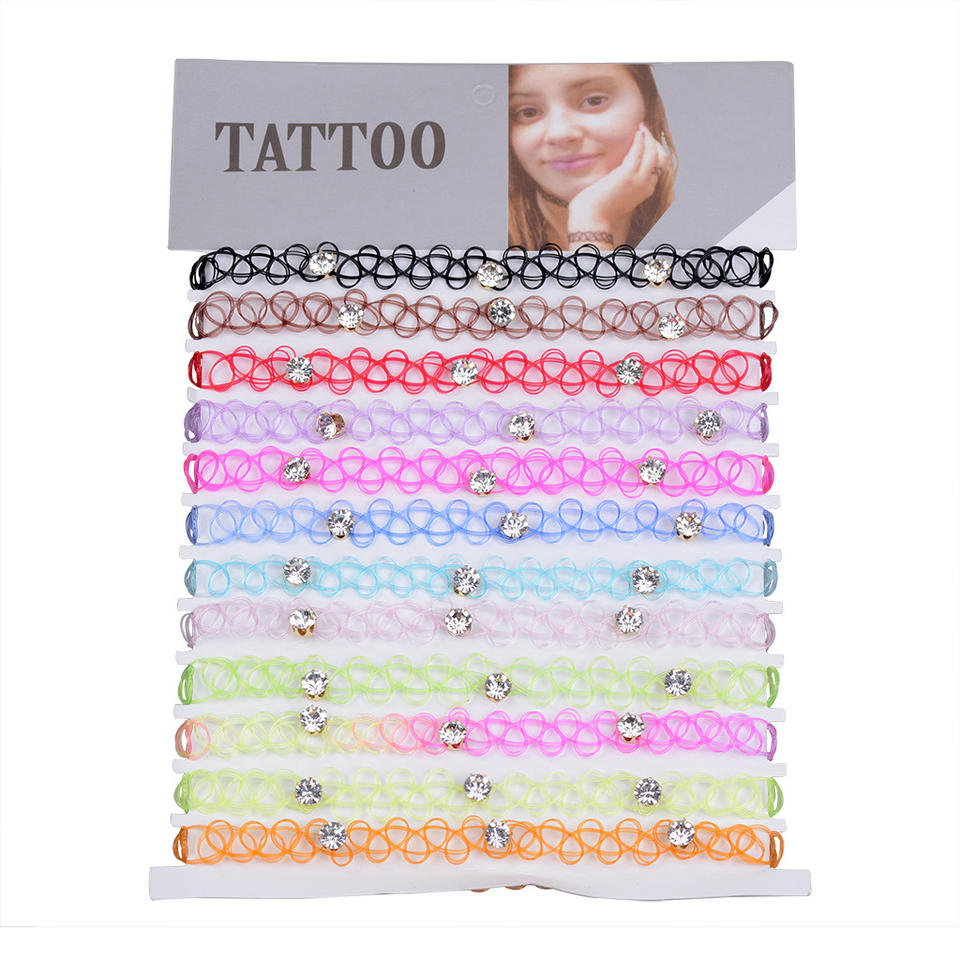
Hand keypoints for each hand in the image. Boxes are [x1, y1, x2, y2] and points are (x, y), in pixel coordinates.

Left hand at [566, 123, 670, 243]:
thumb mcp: (619, 192)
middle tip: (644, 129)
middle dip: (654, 141)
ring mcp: (639, 181)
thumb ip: (625, 180)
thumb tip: (622, 167)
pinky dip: (639, 140)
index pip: (660, 165)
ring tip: (641, 127)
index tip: (646, 139)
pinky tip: (636, 132)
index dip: (655, 150)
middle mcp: (647, 186)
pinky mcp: (627, 176)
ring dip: (648, 137)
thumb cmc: (600, 207)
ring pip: (653, 152)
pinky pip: (639, 152)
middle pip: (661, 157)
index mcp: (646, 190)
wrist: (591, 219)